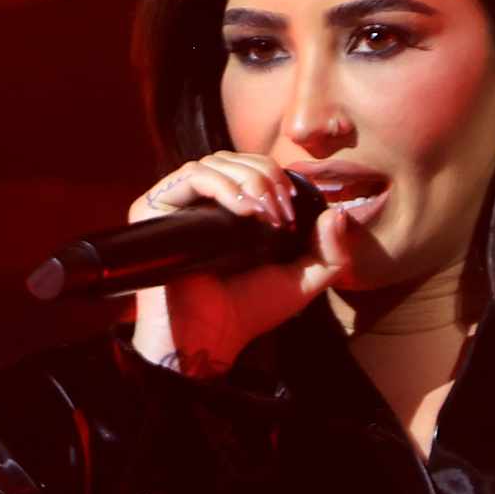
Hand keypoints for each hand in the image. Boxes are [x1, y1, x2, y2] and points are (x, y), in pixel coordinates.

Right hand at [126, 151, 356, 375]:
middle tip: (283, 215)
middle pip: (237, 159)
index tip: (294, 210)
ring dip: (251, 182)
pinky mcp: (155, 207)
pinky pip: (192, 175)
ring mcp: (178, 202)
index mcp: (233, 210)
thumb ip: (329, 253)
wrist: (211, 333)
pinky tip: (246, 213)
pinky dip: (224, 187)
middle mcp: (203, 202)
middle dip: (268, 178)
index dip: (277, 178)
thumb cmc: (250, 310)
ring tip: (267, 216)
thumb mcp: (302, 281)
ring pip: (216, 162)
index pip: (253, 167)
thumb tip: (339, 213)